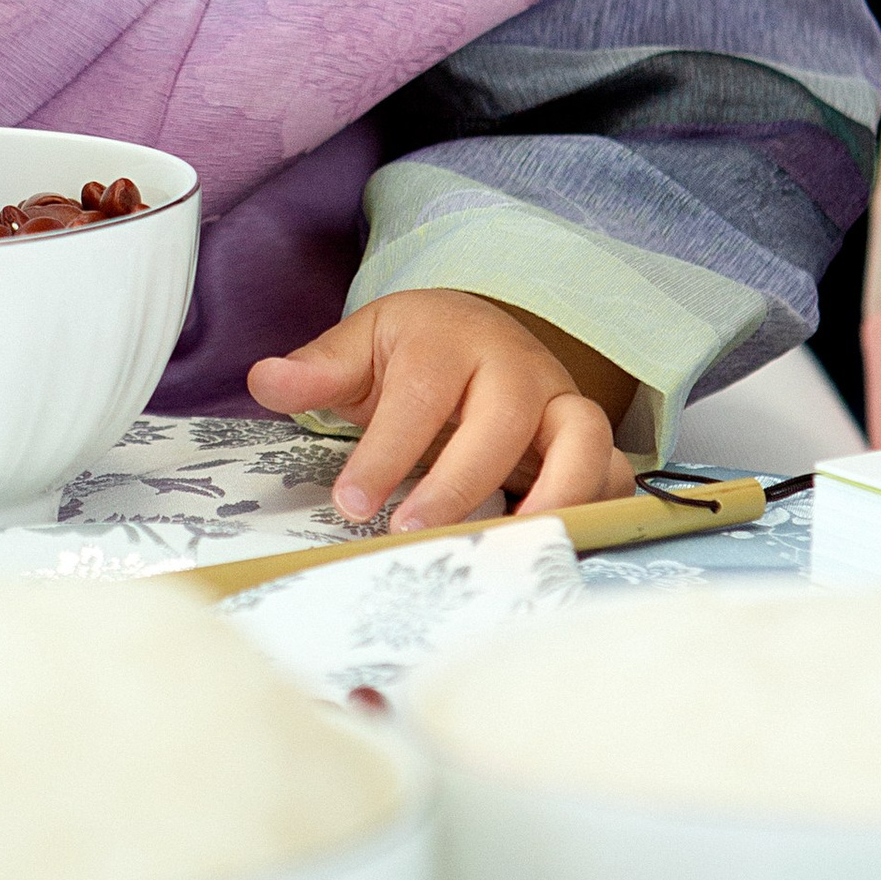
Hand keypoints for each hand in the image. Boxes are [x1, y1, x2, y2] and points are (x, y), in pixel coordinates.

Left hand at [249, 289, 635, 528]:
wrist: (475, 331)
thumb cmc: (414, 351)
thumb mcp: (361, 349)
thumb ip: (317, 371)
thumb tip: (265, 379)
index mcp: (451, 339)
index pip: (422, 395)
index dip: (387, 452)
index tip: (352, 502)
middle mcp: (515, 365)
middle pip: (504, 417)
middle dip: (461, 480)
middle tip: (413, 531)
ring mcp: (561, 400)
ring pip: (583, 439)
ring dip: (552, 495)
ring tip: (506, 548)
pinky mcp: (586, 438)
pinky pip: (614, 471)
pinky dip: (600, 507)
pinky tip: (560, 548)